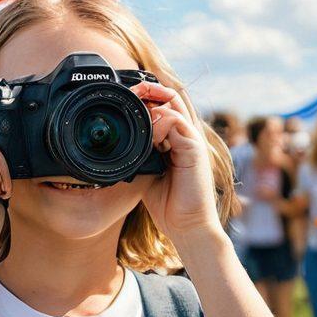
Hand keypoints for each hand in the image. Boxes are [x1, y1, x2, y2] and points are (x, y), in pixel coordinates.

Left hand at [133, 82, 219, 238]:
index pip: (165, 106)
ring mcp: (192, 140)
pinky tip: (150, 140)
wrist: (186, 226)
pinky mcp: (195, 149)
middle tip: (130, 91)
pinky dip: (159, 123)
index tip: (126, 98)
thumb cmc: (168, 204)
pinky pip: (176, 122)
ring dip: (151, 108)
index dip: (147, 97)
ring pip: (172, 105)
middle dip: (149, 89)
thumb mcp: (147, 173)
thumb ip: (140, 154)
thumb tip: (121, 142)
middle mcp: (186, 136)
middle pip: (171, 97)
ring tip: (137, 121)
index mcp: (177, 140)